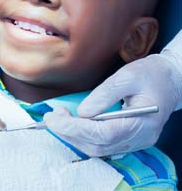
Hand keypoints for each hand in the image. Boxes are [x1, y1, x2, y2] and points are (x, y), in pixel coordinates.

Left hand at [44, 52, 181, 156]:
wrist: (170, 79)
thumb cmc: (151, 74)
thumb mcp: (128, 76)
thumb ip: (105, 95)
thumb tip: (82, 112)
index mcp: (142, 123)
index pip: (103, 134)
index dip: (75, 128)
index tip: (55, 118)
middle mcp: (140, 138)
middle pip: (98, 146)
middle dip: (70, 133)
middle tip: (53, 116)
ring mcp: (136, 141)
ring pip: (99, 149)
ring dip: (75, 136)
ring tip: (60, 118)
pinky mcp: (130, 138)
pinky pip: (104, 145)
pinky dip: (85, 137)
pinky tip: (74, 124)